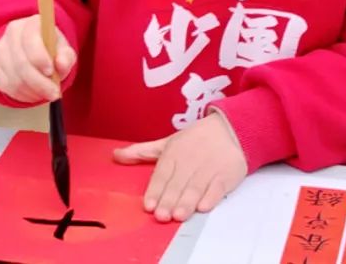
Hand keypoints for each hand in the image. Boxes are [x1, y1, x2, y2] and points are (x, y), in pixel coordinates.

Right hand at [0, 14, 76, 102]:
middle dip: (40, 83)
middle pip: (21, 63)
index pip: (30, 40)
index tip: (51, 72)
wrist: (31, 50)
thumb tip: (61, 64)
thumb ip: (66, 56)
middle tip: (54, 94)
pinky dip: (23, 95)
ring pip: (14, 78)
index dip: (39, 58)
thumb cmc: (50, 49)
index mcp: (30, 24)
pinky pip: (6, 86)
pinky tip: (34, 94)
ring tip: (46, 94)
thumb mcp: (63, 49)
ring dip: (33, 91)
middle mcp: (11, 34)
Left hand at [113, 112, 247, 221]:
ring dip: (187, 202)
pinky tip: (203, 207)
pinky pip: (218, 187)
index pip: (162, 174)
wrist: (229, 129)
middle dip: (169, 200)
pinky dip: (211, 197)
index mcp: (173, 152)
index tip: (149, 205)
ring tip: (178, 215)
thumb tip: (116, 155)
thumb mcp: (166, 142)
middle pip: (178, 184)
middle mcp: (189, 161)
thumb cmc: (195, 139)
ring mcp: (208, 168)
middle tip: (161, 216)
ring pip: (196, 187)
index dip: (155, 190)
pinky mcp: (226, 174)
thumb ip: (141, 152)